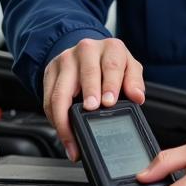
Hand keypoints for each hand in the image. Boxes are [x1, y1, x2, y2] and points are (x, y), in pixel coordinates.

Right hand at [42, 38, 145, 159]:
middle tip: (91, 112)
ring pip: (61, 91)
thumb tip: (137, 97)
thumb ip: (135, 82)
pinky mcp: (50, 73)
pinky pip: (48, 99)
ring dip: (65, 117)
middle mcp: (87, 50)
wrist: (88, 53)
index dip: (110, 85)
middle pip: (86, 75)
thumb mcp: (129, 68)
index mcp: (110, 48)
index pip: (111, 65)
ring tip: (73, 137)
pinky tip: (63, 133)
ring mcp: (66, 60)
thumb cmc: (111, 63)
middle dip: (88, 94)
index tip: (109, 102)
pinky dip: (54, 119)